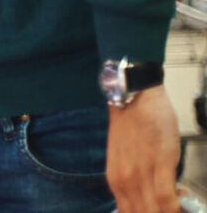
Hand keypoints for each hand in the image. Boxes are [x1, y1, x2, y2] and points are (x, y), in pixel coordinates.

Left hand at [106, 86, 180, 212]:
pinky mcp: (160, 163)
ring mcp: (141, 173)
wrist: (134, 97)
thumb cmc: (131, 126)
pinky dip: (175, 208)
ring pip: (154, 212)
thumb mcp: (125, 159)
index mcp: (115, 180)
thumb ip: (135, 182)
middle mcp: (124, 181)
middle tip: (172, 210)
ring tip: (180, 208)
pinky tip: (182, 204)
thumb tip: (151, 200)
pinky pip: (166, 198)